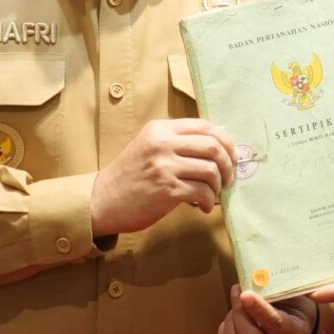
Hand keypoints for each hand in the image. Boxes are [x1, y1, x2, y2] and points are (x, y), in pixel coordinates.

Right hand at [89, 118, 235, 236]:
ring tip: (213, 194)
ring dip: (219, 185)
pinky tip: (204, 207)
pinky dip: (209, 201)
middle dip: (228, 164)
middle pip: (213, 146)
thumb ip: (176, 142)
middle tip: (228, 178)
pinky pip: (202, 192)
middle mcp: (163, 143)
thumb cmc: (130, 176)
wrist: (103, 200)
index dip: (225, 141)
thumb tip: (217, 148)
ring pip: (211, 170)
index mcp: (160, 129)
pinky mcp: (167, 190)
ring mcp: (164, 166)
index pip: (205, 126)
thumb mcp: (149, 147)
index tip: (231, 156)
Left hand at [218, 291, 315, 333]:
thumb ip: (277, 290)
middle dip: (239, 312)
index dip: (259, 309)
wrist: (297, 324)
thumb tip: (255, 277)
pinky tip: (234, 317)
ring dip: (231, 321)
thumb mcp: (292, 295)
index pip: (275, 324)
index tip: (245, 294)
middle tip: (237, 290)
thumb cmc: (294, 304)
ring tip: (236, 304)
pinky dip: (225, 329)